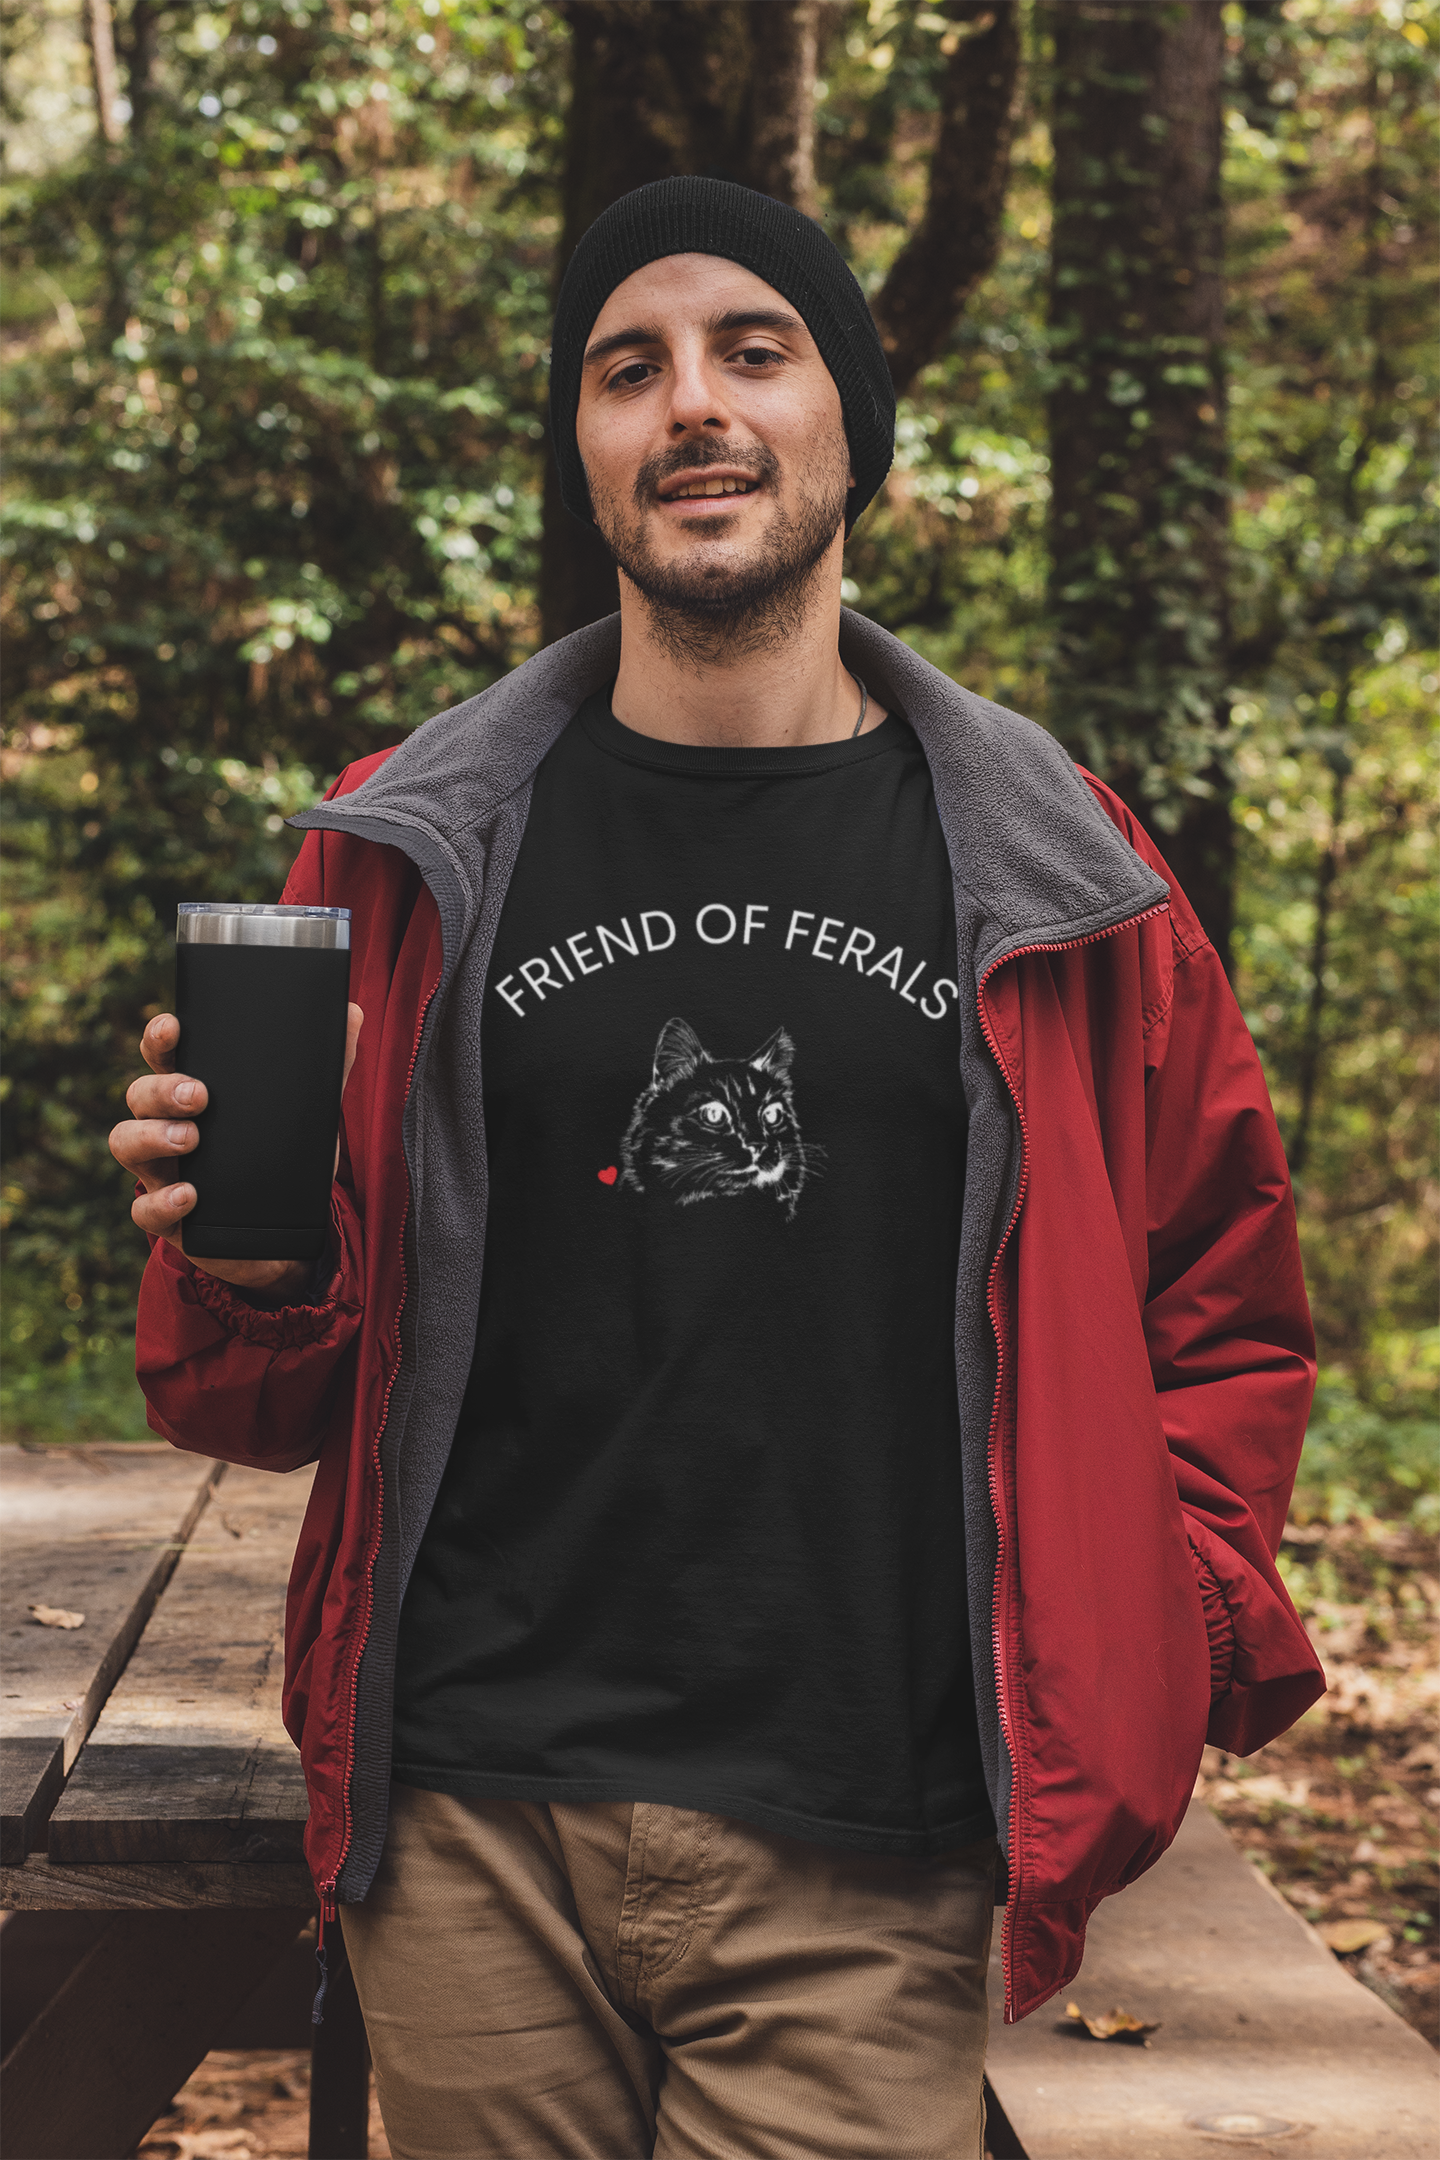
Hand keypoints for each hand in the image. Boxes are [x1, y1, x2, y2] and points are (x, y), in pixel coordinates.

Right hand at [110, 1004, 364, 1300]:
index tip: (173, 1026)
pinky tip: (189, 1194)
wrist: (289, 1239)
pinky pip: (145, 1211)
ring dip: (151, 1137)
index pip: (165, 1057)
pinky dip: (162, 1201)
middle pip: (140, 1096)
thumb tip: (354, 1013)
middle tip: (199, 1094)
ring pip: (126, 1144)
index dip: (159, 1039)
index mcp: (194, 1093)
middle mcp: (168, 1127)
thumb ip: (330, 1066)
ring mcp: (164, 1172)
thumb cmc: (284, 1161)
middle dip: (162, 1089)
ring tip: (189, 1138)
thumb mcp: (310, 1114)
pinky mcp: (170, 1219)